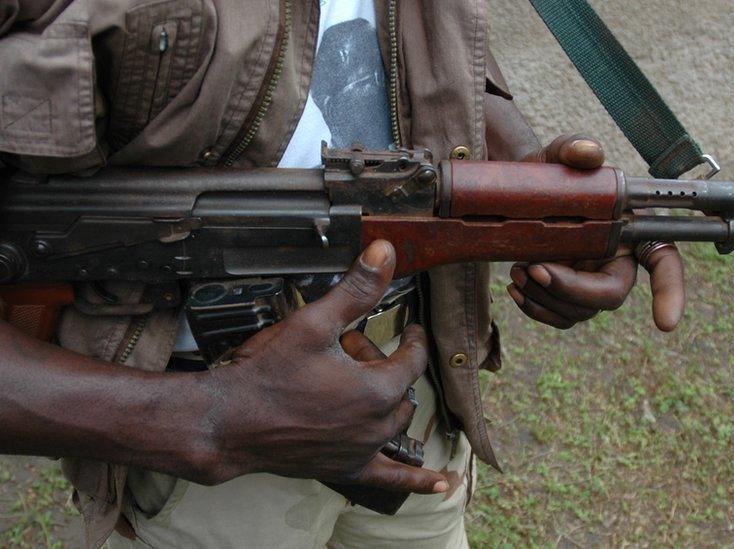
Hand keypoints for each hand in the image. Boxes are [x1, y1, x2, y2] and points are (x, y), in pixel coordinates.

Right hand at [202, 240, 446, 493]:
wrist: (229, 422)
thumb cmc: (268, 375)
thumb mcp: (314, 322)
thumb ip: (355, 289)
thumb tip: (384, 252)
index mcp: (377, 388)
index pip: (411, 357)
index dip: (412, 338)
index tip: (410, 330)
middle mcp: (376, 423)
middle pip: (400, 389)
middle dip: (383, 366)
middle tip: (351, 351)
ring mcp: (362, 449)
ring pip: (395, 422)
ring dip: (386, 402)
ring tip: (353, 383)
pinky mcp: (345, 468)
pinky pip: (390, 479)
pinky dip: (416, 483)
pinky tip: (440, 486)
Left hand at [508, 134, 684, 330]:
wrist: (517, 194)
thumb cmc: (548, 173)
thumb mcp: (555, 154)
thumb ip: (573, 147)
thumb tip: (588, 152)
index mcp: (631, 231)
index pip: (664, 263)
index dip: (670, 291)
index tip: (665, 322)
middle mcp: (617, 263)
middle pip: (610, 296)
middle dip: (571, 289)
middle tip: (535, 268)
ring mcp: (592, 284)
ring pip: (579, 312)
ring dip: (545, 297)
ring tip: (518, 269)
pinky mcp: (567, 298)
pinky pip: (558, 317)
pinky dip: (535, 308)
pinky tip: (515, 288)